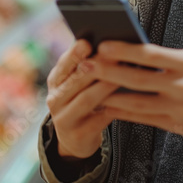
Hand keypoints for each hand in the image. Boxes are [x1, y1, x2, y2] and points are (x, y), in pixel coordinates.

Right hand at [45, 40, 118, 159]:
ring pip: (86, 99)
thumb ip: (85, 68)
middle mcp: (55, 99)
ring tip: (122, 75)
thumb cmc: (81, 103)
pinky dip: (114, 107)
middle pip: (75, 80)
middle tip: (113, 55)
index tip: (87, 42)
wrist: (75, 140)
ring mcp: (65, 118)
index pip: (63, 64)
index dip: (74, 54)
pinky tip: (128, 99)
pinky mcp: (79, 134)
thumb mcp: (76, 86)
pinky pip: (99, 119)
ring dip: (104, 86)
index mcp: (55, 81)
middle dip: (95, 67)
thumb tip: (108, 46)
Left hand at [89, 41, 182, 144]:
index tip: (102, 44)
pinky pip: (143, 119)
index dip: (124, 50)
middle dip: (108, 71)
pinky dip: (123, 112)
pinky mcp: (176, 126)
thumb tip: (132, 52)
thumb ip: (167, 61)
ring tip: (88, 87)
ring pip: (136, 102)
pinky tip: (106, 106)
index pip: (151, 54)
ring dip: (110, 95)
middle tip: (85, 64)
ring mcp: (179, 108)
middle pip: (137, 78)